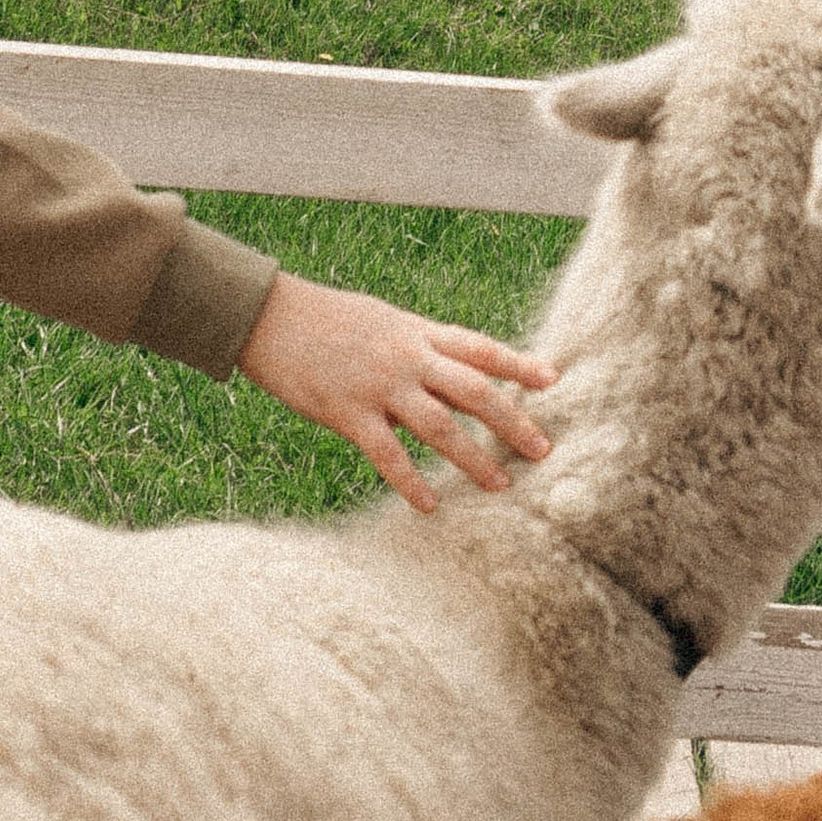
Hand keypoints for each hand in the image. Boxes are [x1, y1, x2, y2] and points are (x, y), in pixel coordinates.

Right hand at [236, 275, 555, 511]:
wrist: (269, 315)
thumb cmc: (326, 317)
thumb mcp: (382, 319)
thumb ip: (418, 342)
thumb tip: (449, 361)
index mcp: (417, 331)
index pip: (480, 347)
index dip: (518, 365)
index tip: (552, 381)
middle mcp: (408, 357)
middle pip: (475, 390)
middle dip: (513, 421)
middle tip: (544, 449)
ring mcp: (380, 386)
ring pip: (441, 426)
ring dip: (474, 459)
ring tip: (501, 486)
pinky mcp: (348, 413)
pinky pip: (388, 454)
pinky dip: (411, 482)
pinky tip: (430, 506)